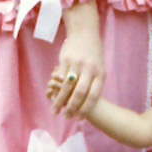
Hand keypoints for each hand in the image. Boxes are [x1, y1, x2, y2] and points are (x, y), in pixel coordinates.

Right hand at [48, 2, 104, 118]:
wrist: (85, 32)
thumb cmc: (93, 53)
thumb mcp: (99, 67)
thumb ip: (95, 83)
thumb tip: (88, 102)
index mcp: (100, 74)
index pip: (93, 96)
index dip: (85, 109)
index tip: (78, 119)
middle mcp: (89, 70)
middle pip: (80, 93)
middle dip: (72, 108)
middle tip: (66, 118)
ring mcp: (77, 65)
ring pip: (67, 87)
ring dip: (59, 101)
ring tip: (54, 111)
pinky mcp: (66, 60)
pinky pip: (60, 78)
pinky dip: (56, 89)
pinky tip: (52, 96)